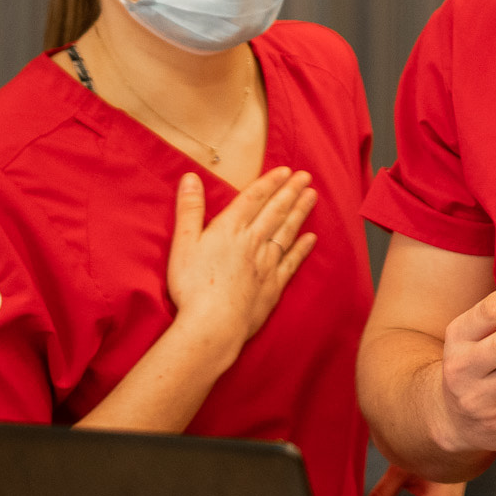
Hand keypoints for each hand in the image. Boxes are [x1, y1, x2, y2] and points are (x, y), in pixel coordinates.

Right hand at [167, 168, 318, 351]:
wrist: (214, 325)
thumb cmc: (193, 286)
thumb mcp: (183, 244)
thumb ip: (189, 210)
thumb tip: (191, 177)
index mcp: (230, 229)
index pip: (254, 198)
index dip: (270, 183)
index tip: (286, 171)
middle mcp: (253, 242)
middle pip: (276, 211)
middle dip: (291, 191)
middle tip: (307, 176)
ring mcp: (267, 264)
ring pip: (287, 232)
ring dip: (300, 212)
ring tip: (312, 196)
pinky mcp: (273, 285)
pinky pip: (292, 262)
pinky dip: (302, 249)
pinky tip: (311, 238)